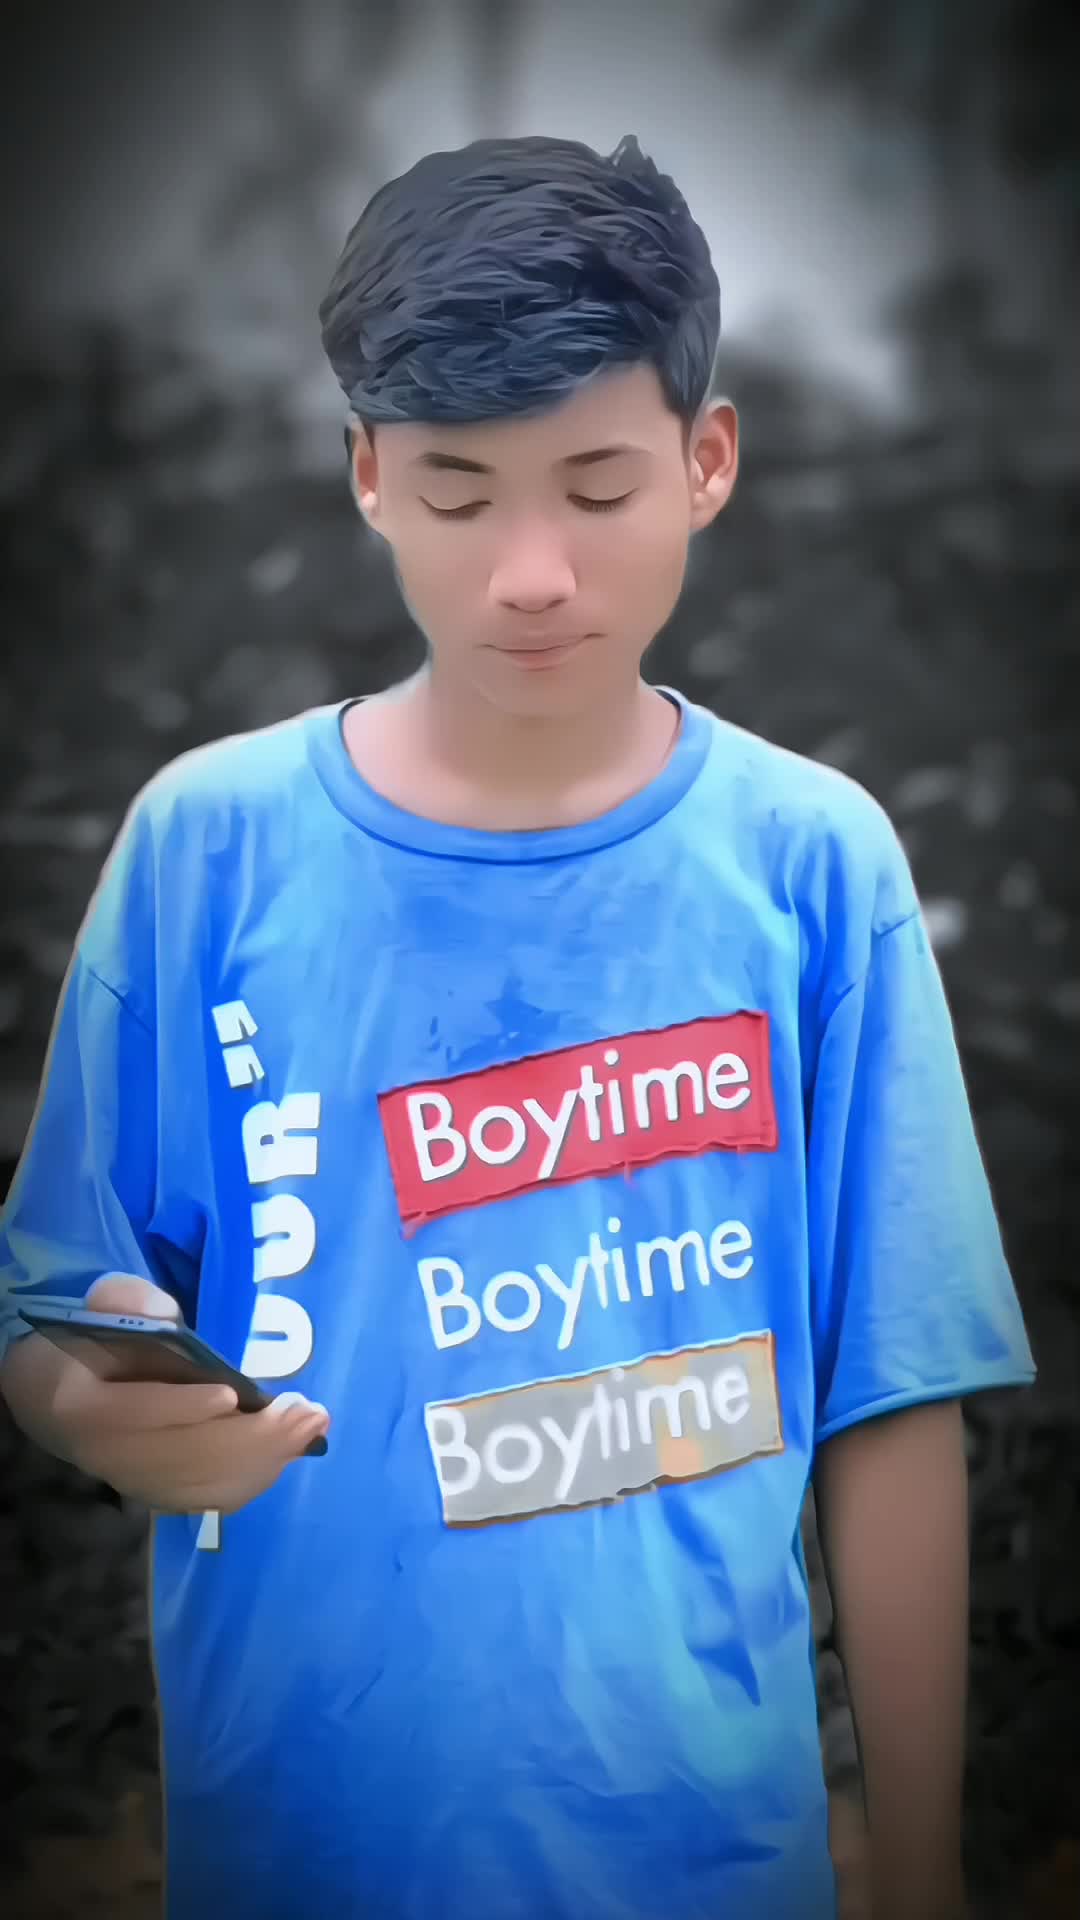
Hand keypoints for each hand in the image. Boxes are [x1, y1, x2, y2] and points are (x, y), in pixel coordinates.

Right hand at [49, 1274, 330, 1514]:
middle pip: (184, 1456)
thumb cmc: (87, 1343)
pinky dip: (254, 1478)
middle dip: (252, 1437)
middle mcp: (107, 1457)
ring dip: (264, 1458)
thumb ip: (125, 1302)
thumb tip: (168, 1317)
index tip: (232, 1396)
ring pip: (203, 1483)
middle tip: (306, 1410)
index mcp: (83, 1406)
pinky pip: (209, 1497)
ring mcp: (133, 1484)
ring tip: (310, 1426)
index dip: (182, 1409)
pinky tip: (290, 1451)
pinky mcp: (157, 1496)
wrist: (57, 1399)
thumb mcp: (96, 1308)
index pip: (134, 1414)